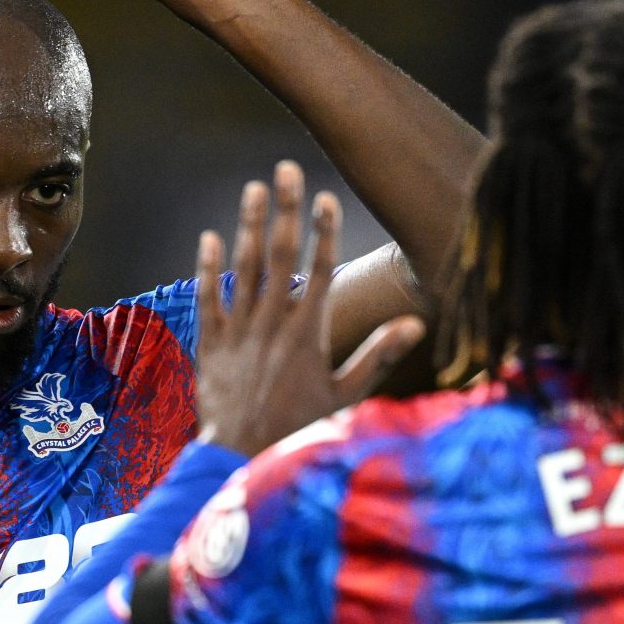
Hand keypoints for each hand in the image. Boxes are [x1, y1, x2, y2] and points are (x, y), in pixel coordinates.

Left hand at [195, 163, 424, 456]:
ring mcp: (239, 330)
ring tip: (254, 188)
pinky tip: (210, 236)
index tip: (327, 197)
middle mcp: (272, 323)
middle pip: (282, 254)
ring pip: (244, 267)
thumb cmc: (299, 428)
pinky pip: (208, 297)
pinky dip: (208, 267)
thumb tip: (414, 324)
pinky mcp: (211, 342)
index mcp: (308, 332)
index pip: (320, 269)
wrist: (241, 456)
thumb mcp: (345, 396)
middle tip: (285, 167)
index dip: (324, 230)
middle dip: (286, 208)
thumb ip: (378, 355)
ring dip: (249, 224)